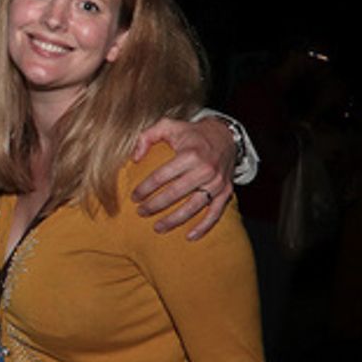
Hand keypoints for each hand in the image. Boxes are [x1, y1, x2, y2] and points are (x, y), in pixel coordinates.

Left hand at [131, 117, 235, 239]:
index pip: (162, 176)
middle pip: (175, 193)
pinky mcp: (226, 192)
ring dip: (174, 220)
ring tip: (157, 227)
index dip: (145, 188)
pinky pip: (215, 213)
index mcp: (190, 154)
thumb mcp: (168, 125)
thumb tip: (134, 158)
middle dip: (155, 206)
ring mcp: (217, 183)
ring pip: (193, 207)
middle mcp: (205, 169)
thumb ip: (147, 137)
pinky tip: (189, 236)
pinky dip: (203, 227)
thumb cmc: (192, 133)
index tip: (134, 197)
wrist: (226, 136)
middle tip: (141, 212)